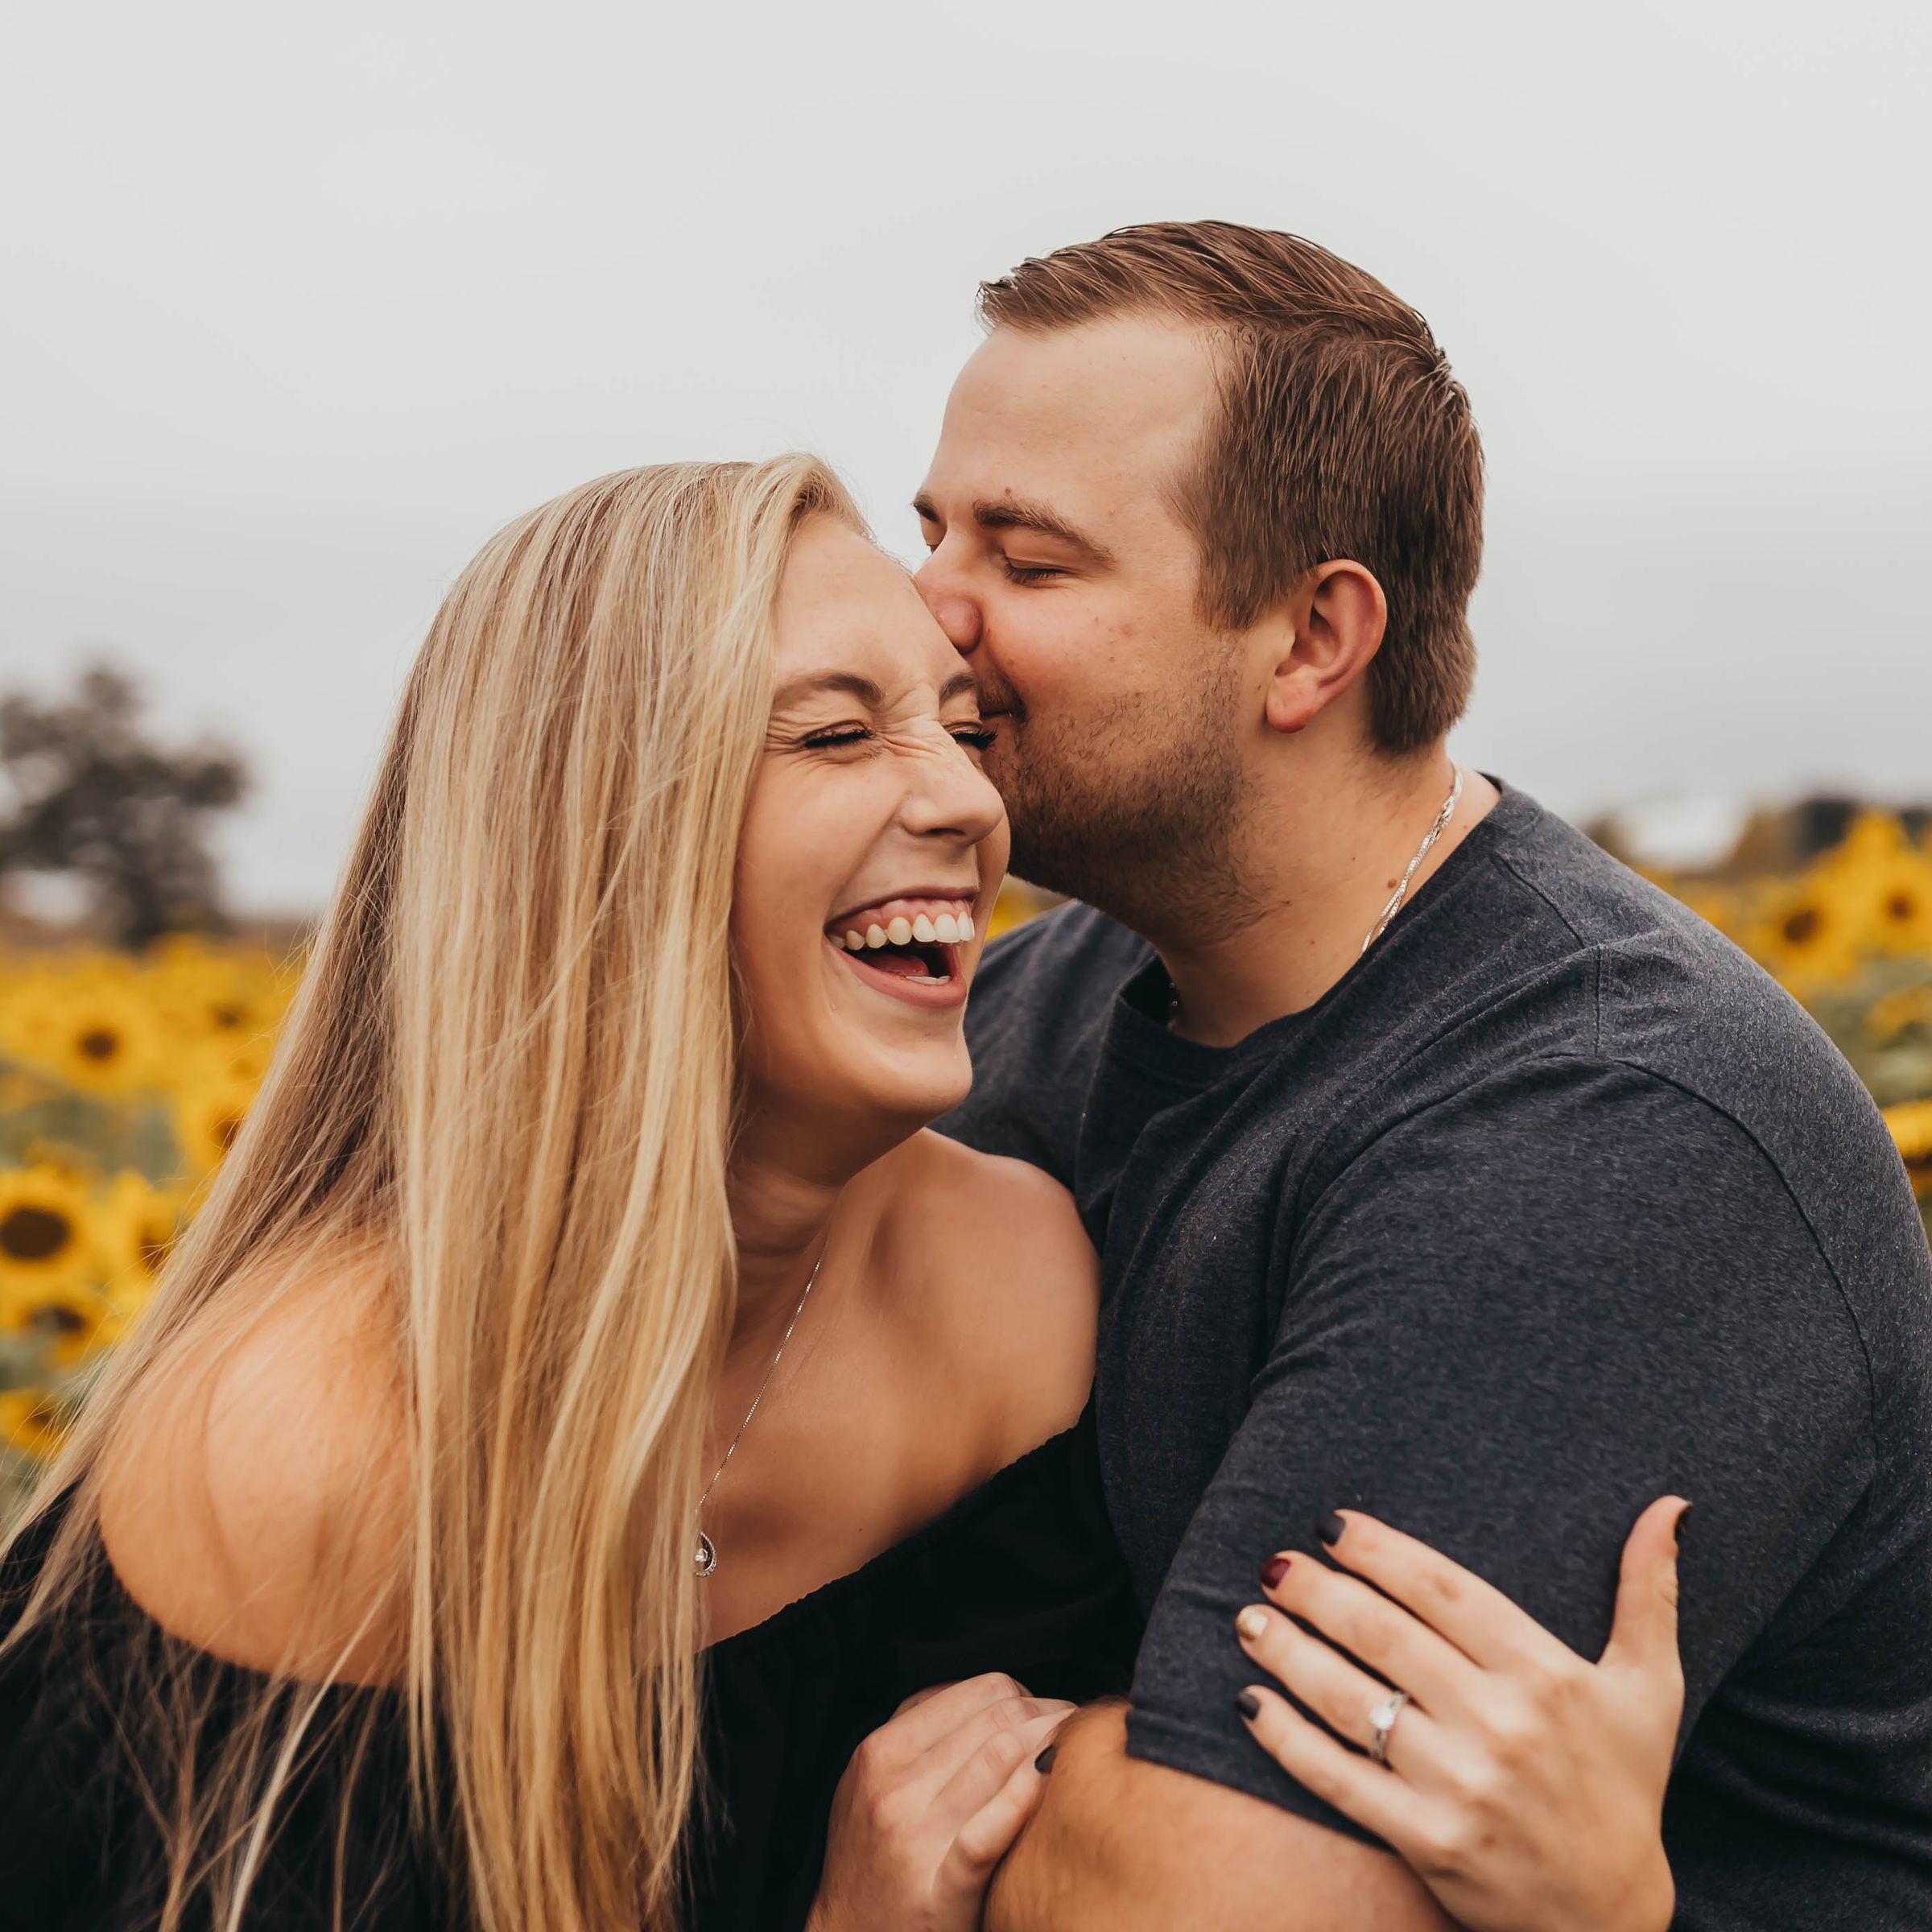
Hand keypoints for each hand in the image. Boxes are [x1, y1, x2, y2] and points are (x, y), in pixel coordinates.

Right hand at [807, 1673, 1073, 1931]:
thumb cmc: (872, 1854)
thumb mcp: (873, 1780)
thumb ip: (921, 1729)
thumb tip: (993, 1694)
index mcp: (881, 1751)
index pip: (980, 1691)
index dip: (1028, 1695)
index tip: (1047, 1711)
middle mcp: (893, 1788)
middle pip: (999, 1720)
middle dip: (1049, 1716)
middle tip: (1074, 1729)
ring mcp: (913, 1838)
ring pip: (1001, 1759)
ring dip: (1050, 1748)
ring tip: (1073, 1755)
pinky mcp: (938, 1892)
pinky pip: (987, 1833)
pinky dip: (1023, 1800)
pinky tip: (1047, 1787)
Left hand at [1233, 1498, 1688, 1931]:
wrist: (1612, 1920)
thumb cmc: (1626, 1786)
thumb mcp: (1650, 1687)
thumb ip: (1649, 1592)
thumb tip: (1670, 1506)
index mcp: (1547, 1674)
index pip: (1443, 1590)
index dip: (1380, 1550)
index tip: (1330, 1523)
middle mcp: (1503, 1723)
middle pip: (1385, 1635)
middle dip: (1317, 1591)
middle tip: (1272, 1563)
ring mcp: (1463, 1785)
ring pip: (1353, 1699)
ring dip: (1288, 1652)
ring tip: (1247, 1617)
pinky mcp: (1429, 1842)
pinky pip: (1339, 1778)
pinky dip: (1287, 1738)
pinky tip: (1250, 1701)